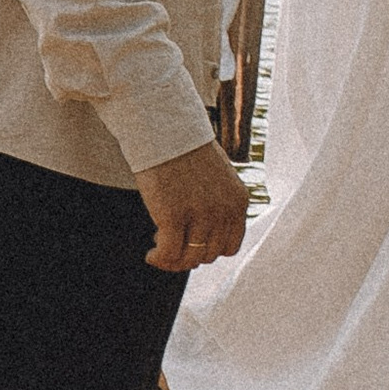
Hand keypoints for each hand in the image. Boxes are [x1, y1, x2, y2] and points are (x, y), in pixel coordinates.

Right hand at [135, 137, 250, 271]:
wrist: (166, 130)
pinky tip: (150, 255)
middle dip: (188, 254)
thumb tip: (201, 243)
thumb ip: (218, 207)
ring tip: (158, 248)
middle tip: (170, 242)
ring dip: (172, 259)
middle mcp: (224, 210)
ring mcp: (200, 214)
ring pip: (189, 259)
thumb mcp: (217, 179)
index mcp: (238, 201)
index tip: (192, 244)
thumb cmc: (186, 152)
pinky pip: (169, 253)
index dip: (209, 250)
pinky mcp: (174, 215)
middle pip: (208, 255)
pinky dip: (159, 259)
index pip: (230, 246)